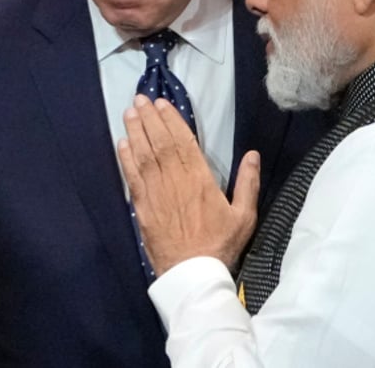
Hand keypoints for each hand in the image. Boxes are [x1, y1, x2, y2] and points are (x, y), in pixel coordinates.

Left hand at [118, 95, 259, 275]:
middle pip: (159, 142)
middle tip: (140, 99)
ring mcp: (156, 193)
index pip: (183, 141)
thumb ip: (248, 183)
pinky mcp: (142, 207)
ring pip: (143, 155)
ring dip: (136, 131)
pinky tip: (122, 143)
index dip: (171, 120)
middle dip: (149, 118)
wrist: (193, 274)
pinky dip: (126, 158)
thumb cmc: (220, 244)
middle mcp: (175, 180)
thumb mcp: (244, 215)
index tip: (162, 104)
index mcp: (200, 179)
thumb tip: (252, 154)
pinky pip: (132, 177)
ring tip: (130, 112)